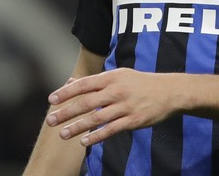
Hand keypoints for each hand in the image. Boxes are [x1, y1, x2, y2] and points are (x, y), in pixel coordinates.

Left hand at [45, 68, 178, 145]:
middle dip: (66, 112)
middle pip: (86, 102)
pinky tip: (84, 141)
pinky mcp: (133, 120)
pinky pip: (111, 130)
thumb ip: (94, 81)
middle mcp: (116, 91)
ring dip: (77, 127)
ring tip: (62, 134)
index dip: (67, 92)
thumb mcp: (118, 75)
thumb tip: (71, 82)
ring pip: (96, 118)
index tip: (52, 99)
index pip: (84, 84)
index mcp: (111, 77)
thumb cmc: (139, 82)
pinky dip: (96, 136)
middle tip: (50, 120)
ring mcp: (124, 106)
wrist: (168, 91)